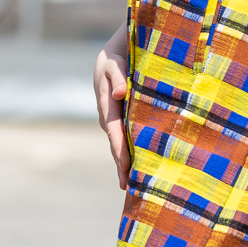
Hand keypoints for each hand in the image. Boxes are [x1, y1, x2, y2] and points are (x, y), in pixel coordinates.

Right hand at [93, 44, 129, 189]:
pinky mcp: (122, 120)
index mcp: (107, 106)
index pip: (114, 132)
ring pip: (121, 144)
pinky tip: (140, 166)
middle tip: (128, 187)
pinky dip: (132, 152)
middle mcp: (109, 118)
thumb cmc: (115, 61)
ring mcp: (114, 121)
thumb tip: (120, 94)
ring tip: (135, 185)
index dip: (120, 150)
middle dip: (122, 165)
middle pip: (116, 144)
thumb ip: (118, 77)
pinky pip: (127, 138)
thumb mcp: (115, 64)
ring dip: (127, 163)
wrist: (110, 59)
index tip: (125, 167)